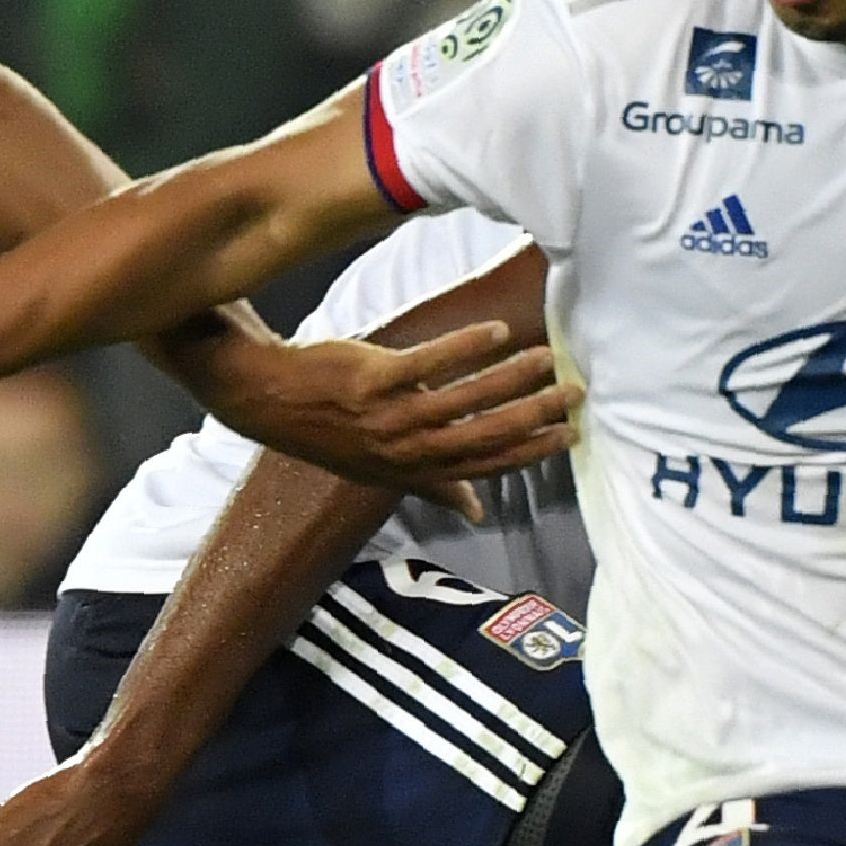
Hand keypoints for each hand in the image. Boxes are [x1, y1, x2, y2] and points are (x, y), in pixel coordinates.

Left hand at [201, 324, 567, 497]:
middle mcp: (405, 450)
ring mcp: (388, 416)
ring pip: (463, 400)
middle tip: (576, 392)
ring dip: (510, 378)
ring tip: (546, 357)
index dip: (531, 451)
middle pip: (484, 436)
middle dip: (535, 415)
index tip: (572, 434)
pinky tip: (496, 333)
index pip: (486, 464)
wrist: (269, 399)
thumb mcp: (382, 471)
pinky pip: (427, 364)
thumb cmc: (330, 432)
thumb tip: (475, 511)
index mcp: (414, 471)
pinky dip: (464, 348)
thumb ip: (432, 488)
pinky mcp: (371, 380)